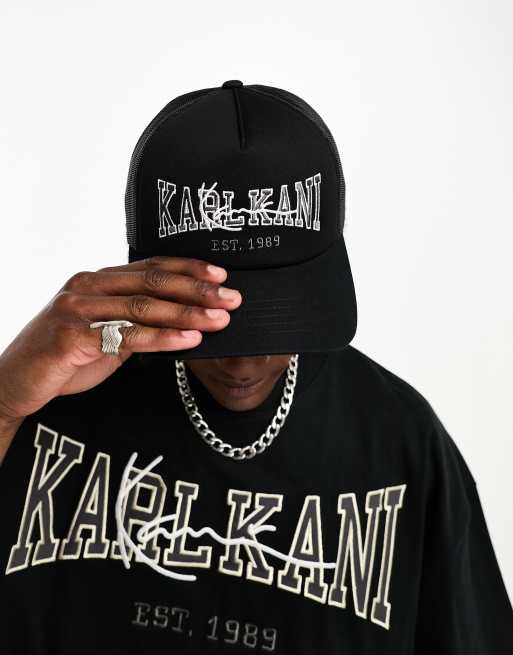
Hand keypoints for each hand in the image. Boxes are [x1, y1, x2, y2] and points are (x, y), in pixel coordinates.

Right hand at [0, 256, 241, 420]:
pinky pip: (126, 335)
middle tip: (232, 298)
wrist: (16, 381)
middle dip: (197, 290)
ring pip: (143, 306)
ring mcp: (77, 308)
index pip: (151, 267)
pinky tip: (189, 339)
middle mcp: (88, 286)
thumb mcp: (106, 335)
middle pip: (153, 282)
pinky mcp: (71, 334)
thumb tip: (180, 321)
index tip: (222, 275)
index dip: (188, 269)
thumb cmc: (63, 358)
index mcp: (98, 280)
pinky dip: (162, 337)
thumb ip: (136, 323)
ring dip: (187, 313)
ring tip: (219, 319)